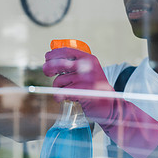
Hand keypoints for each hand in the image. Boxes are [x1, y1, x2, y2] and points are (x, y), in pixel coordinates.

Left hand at [43, 47, 157, 157]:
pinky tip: (62, 98)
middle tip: (47, 72)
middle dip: (48, 68)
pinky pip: (61, 92)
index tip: (47, 58)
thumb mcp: (89, 71)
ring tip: (65, 91)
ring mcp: (85, 79)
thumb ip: (76, 64)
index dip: (53, 54)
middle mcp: (87, 67)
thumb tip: (51, 60)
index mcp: (89, 59)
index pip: (66, 51)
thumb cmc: (95, 88)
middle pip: (59, 64)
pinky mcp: (81, 92)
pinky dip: (58, 96)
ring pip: (59, 81)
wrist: (110, 106)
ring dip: (57, 87)